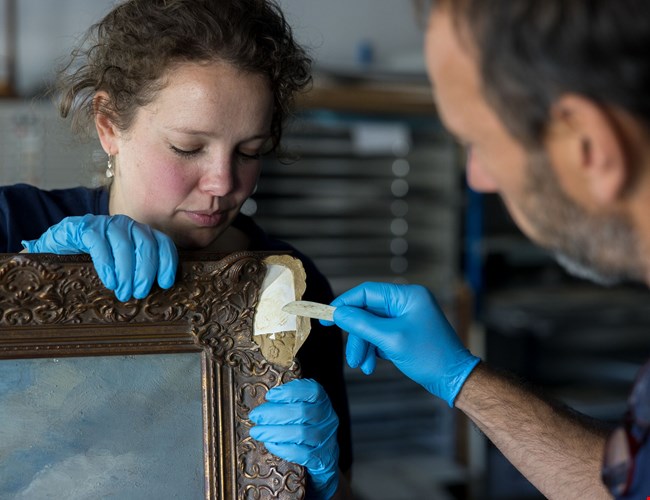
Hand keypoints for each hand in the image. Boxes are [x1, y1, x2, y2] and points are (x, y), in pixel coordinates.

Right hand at [22, 214, 177, 301]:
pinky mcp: (86, 227)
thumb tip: (153, 293)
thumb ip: (137, 272)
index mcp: (141, 233)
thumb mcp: (121, 265)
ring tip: (123, 292)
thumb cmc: (96, 259)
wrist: (60, 245)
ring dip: (126, 272)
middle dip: (145, 271)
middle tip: (139, 293)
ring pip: (124, 245)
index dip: (167, 263)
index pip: (163, 243)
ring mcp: (107, 224)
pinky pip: (100, 244)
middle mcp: (128, 225)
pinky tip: (109, 281)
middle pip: (146, 245)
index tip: (165, 283)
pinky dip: (106, 264)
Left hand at [249, 379, 338, 499]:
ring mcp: (326, 439)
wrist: (325, 458)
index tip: (269, 396)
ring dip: (274, 432)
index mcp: (323, 402)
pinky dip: (283, 448)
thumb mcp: (304, 410)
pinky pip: (301, 454)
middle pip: (302, 412)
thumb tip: (263, 407)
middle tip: (255, 416)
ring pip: (300, 433)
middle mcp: (328, 418)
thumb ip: (288, 404)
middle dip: (274, 413)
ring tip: (257, 431)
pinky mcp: (321, 458)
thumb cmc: (308, 428)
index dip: (290, 391)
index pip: (312, 390)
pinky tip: (269, 444)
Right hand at [325, 282, 479, 406]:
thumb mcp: (390, 339)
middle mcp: (406, 303)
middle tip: (351, 357)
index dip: (344, 304)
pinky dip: (373, 350)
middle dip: (357, 336)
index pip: (367, 292)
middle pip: (367, 312)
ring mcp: (406, 318)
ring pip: (372, 327)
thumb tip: (338, 313)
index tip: (327, 317)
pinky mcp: (405, 332)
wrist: (453, 379)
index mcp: (407, 296)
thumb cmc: (430, 357)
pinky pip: (380, 336)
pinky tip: (372, 365)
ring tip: (363, 366)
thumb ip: (362, 323)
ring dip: (364, 347)